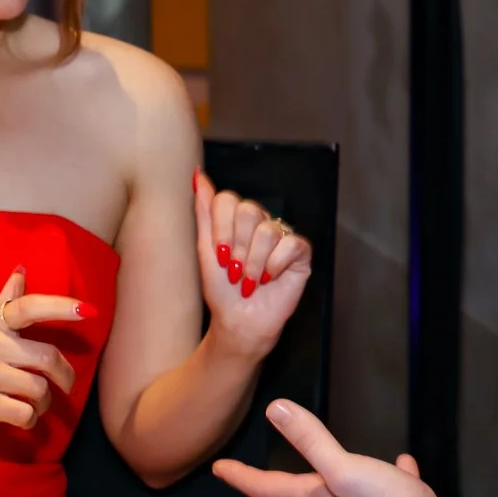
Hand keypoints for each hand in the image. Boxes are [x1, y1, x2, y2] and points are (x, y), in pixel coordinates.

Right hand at [0, 267, 87, 434]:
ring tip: (34, 404)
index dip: (60, 307)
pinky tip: (21, 417)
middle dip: (64, 375)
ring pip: (39, 389)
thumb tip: (22, 270)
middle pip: (47, 357)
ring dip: (44, 402)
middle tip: (64, 384)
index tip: (89, 310)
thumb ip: (3, 303)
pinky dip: (29, 419)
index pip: (28, 307)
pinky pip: (25, 413)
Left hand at [196, 170, 313, 357]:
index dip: (221, 228)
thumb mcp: (205, 250)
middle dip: (237, 247)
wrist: (239, 321)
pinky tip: (270, 278)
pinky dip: (275, 265)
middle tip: (234, 270)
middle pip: (248, 210)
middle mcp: (260, 223)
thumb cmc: (222, 290)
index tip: (218, 255)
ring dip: (253, 263)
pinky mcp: (300, 252)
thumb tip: (197, 174)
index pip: (227, 200)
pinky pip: (290, 244)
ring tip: (250, 281)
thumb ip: (204, 211)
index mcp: (236, 220)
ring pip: (268, 230)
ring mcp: (281, 236)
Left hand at [210, 399, 447, 496]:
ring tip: (312, 478)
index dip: (241, 477)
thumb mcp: (343, 467)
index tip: (222, 469)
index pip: (265, 488)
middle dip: (271, 492)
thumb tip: (277, 411)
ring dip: (315, 491)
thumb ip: (310, 439)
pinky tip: (399, 467)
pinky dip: (380, 482)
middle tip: (256, 483)